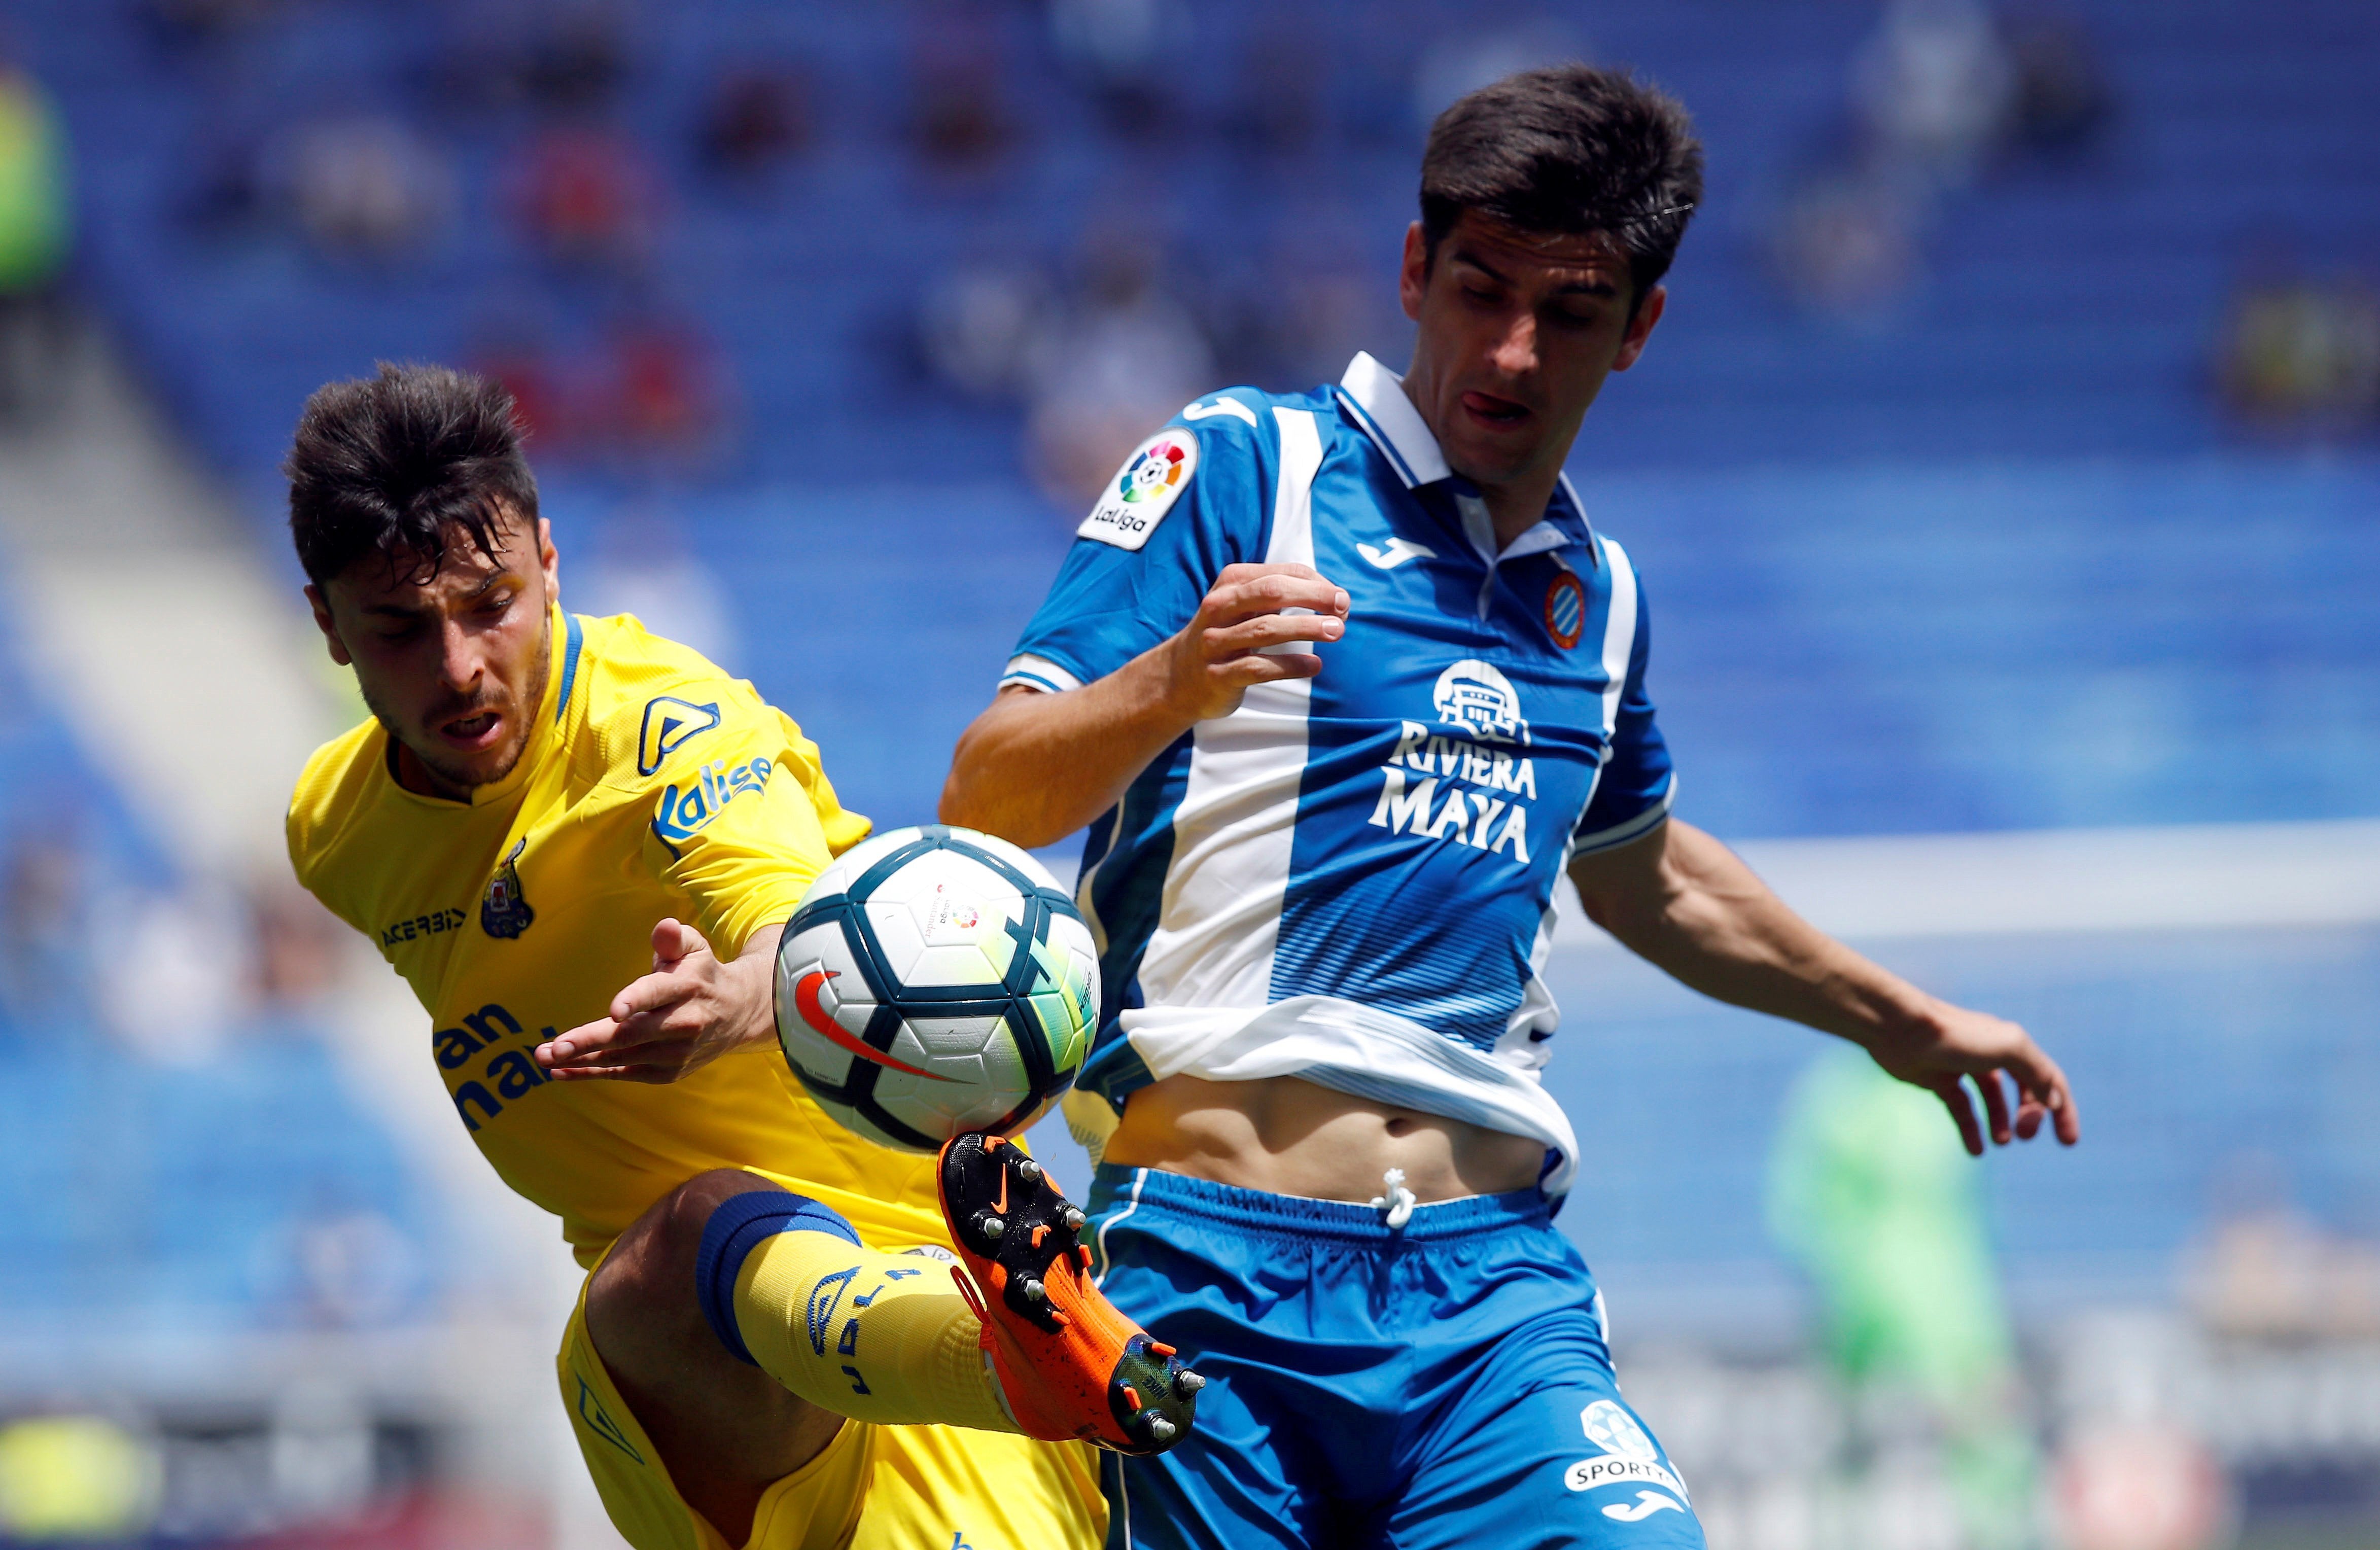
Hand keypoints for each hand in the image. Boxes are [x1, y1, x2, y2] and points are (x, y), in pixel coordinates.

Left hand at [537, 919, 777, 1083]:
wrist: (738, 1014)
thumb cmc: (701, 975)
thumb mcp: (694, 949)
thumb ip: (674, 938)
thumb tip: (663, 927)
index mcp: (687, 987)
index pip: (657, 994)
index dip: (636, 1001)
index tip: (614, 1011)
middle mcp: (684, 1023)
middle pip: (632, 1034)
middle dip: (590, 1041)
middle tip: (554, 1047)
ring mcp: (676, 1053)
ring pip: (623, 1058)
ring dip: (581, 1060)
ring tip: (544, 1058)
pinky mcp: (668, 1072)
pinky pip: (624, 1074)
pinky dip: (592, 1073)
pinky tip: (561, 1071)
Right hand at [1162, 563, 1349, 721]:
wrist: (1179, 678)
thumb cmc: (1227, 635)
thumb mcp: (1245, 606)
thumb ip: (1282, 596)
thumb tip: (1335, 599)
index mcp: (1229, 583)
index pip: (1279, 573)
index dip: (1316, 583)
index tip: (1341, 599)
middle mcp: (1218, 608)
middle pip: (1271, 592)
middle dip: (1313, 597)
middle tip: (1344, 608)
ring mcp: (1215, 642)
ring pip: (1265, 629)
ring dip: (1306, 628)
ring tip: (1338, 631)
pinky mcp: (1218, 676)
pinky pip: (1258, 668)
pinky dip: (1290, 666)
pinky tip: (1315, 665)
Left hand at [1864, 1000, 2081, 1155]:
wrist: (1900, 1030)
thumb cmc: (1955, 1036)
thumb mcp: (2008, 1048)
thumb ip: (2037, 1073)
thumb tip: (2054, 1102)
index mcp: (2012, 1043)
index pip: (2048, 1079)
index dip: (2062, 1109)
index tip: (2067, 1141)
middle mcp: (1990, 1053)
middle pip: (2023, 1090)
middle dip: (2030, 1116)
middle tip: (2024, 1136)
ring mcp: (1962, 1066)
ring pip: (1992, 1101)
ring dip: (2001, 1123)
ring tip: (2003, 1142)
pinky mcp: (1937, 1079)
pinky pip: (1961, 1108)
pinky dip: (1970, 1129)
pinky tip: (1975, 1150)